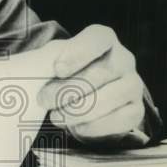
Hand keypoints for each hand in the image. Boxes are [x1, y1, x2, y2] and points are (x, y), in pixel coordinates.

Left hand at [37, 25, 147, 144]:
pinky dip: (96, 126)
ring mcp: (133, 85)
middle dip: (68, 89)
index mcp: (104, 40)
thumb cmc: (64, 78)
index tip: (58, 69)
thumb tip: (30, 69)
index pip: (98, 39)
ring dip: (80, 110)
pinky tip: (77, 128)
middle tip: (45, 100)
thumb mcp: (53, 65)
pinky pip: (121, 119)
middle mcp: (124, 59)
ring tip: (57, 116)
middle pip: (101, 72)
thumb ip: (46, 62)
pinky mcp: (135, 110)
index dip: (79, 53)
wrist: (82, 106)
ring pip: (112, 96)